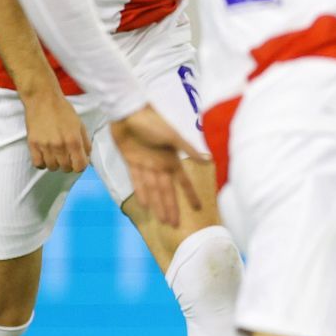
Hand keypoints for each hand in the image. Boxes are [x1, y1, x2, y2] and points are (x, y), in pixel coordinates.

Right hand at [23, 86, 91, 172]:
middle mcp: (60, 145)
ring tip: (56, 154)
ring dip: (55, 164)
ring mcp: (45, 146)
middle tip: (67, 156)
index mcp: (74, 140)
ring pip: (52, 167)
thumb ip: (85, 142)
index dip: (81, 166)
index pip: (80, 166)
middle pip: (66, 168)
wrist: (43, 99)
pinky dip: (42, 163)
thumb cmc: (62, 110)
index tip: (79, 162)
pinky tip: (45, 155)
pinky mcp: (32, 144)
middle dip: (69, 165)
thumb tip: (87, 157)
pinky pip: (38, 164)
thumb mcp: (80, 124)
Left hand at [111, 107, 198, 227]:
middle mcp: (160, 164)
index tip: (198, 208)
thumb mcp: (172, 135)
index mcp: (172, 159)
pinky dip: (141, 192)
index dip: (190, 195)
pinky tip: (145, 204)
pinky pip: (137, 181)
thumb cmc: (152, 120)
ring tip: (162, 220)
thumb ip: (188, 149)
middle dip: (171, 207)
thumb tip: (207, 159)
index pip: (183, 182)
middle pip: (167, 191)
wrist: (127, 111)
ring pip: (153, 189)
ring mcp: (146, 164)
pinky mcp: (131, 162)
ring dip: (157, 204)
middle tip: (175, 225)